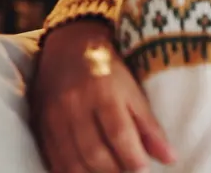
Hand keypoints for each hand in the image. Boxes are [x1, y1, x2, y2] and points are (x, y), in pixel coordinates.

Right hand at [30, 20, 175, 172]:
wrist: (68, 49)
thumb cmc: (109, 71)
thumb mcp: (134, 92)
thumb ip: (150, 127)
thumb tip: (170, 158)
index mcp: (103, 92)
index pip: (118, 132)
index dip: (132, 157)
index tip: (144, 170)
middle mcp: (74, 105)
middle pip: (93, 151)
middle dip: (114, 171)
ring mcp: (53, 118)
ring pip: (73, 161)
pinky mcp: (40, 127)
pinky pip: (54, 161)